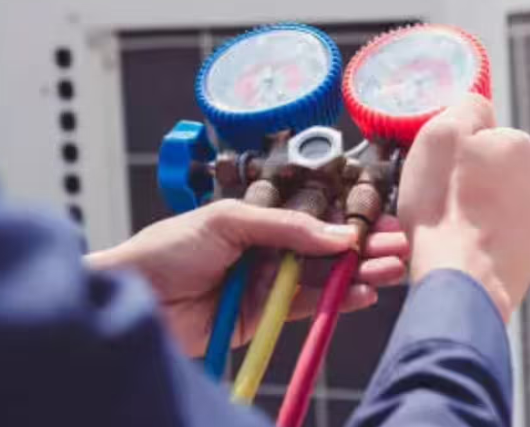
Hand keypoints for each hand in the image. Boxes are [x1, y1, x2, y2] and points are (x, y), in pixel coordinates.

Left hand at [86, 199, 408, 356]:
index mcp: (260, 216)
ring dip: (360, 272)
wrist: (131, 298)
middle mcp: (269, 247)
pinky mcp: (267, 315)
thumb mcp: (227, 221)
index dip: (351, 217)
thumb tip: (337, 234)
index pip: (317, 214)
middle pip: (328, 246)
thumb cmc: (165, 249)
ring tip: (391, 269)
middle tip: (398, 245)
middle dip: (365, 245)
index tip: (382, 219)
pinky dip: (339, 301)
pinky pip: (310, 306)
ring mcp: (270, 282)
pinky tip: (364, 293)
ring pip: (326, 276)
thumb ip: (286, 227)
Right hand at [398, 94, 529, 322]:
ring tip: (449, 228)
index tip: (438, 168)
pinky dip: (483, 242)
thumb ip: (465, 108)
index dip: (456, 149)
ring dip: (478, 212)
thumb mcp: (440, 135)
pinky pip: (501, 239)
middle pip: (494, 169)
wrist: (461, 281)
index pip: (484, 133)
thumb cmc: (444, 208)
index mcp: (518, 146)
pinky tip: (462, 250)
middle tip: (440, 199)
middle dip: (470, 180)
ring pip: (499, 205)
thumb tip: (478, 106)